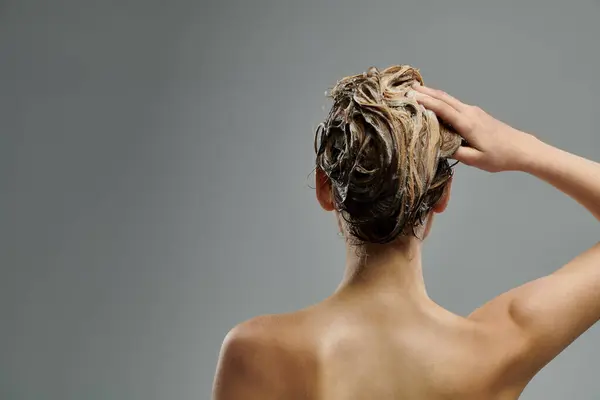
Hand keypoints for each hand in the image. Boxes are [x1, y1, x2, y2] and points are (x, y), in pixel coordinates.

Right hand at [410, 83, 537, 172]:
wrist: (522, 148)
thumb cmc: (499, 157)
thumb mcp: (476, 160)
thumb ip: (456, 153)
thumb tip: (437, 146)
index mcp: (467, 123)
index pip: (442, 109)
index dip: (425, 102)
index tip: (410, 97)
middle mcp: (469, 112)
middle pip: (444, 98)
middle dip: (426, 92)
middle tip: (408, 88)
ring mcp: (473, 111)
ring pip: (449, 99)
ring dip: (433, 94)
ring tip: (417, 91)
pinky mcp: (476, 114)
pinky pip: (454, 103)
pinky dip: (441, 100)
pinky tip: (434, 101)